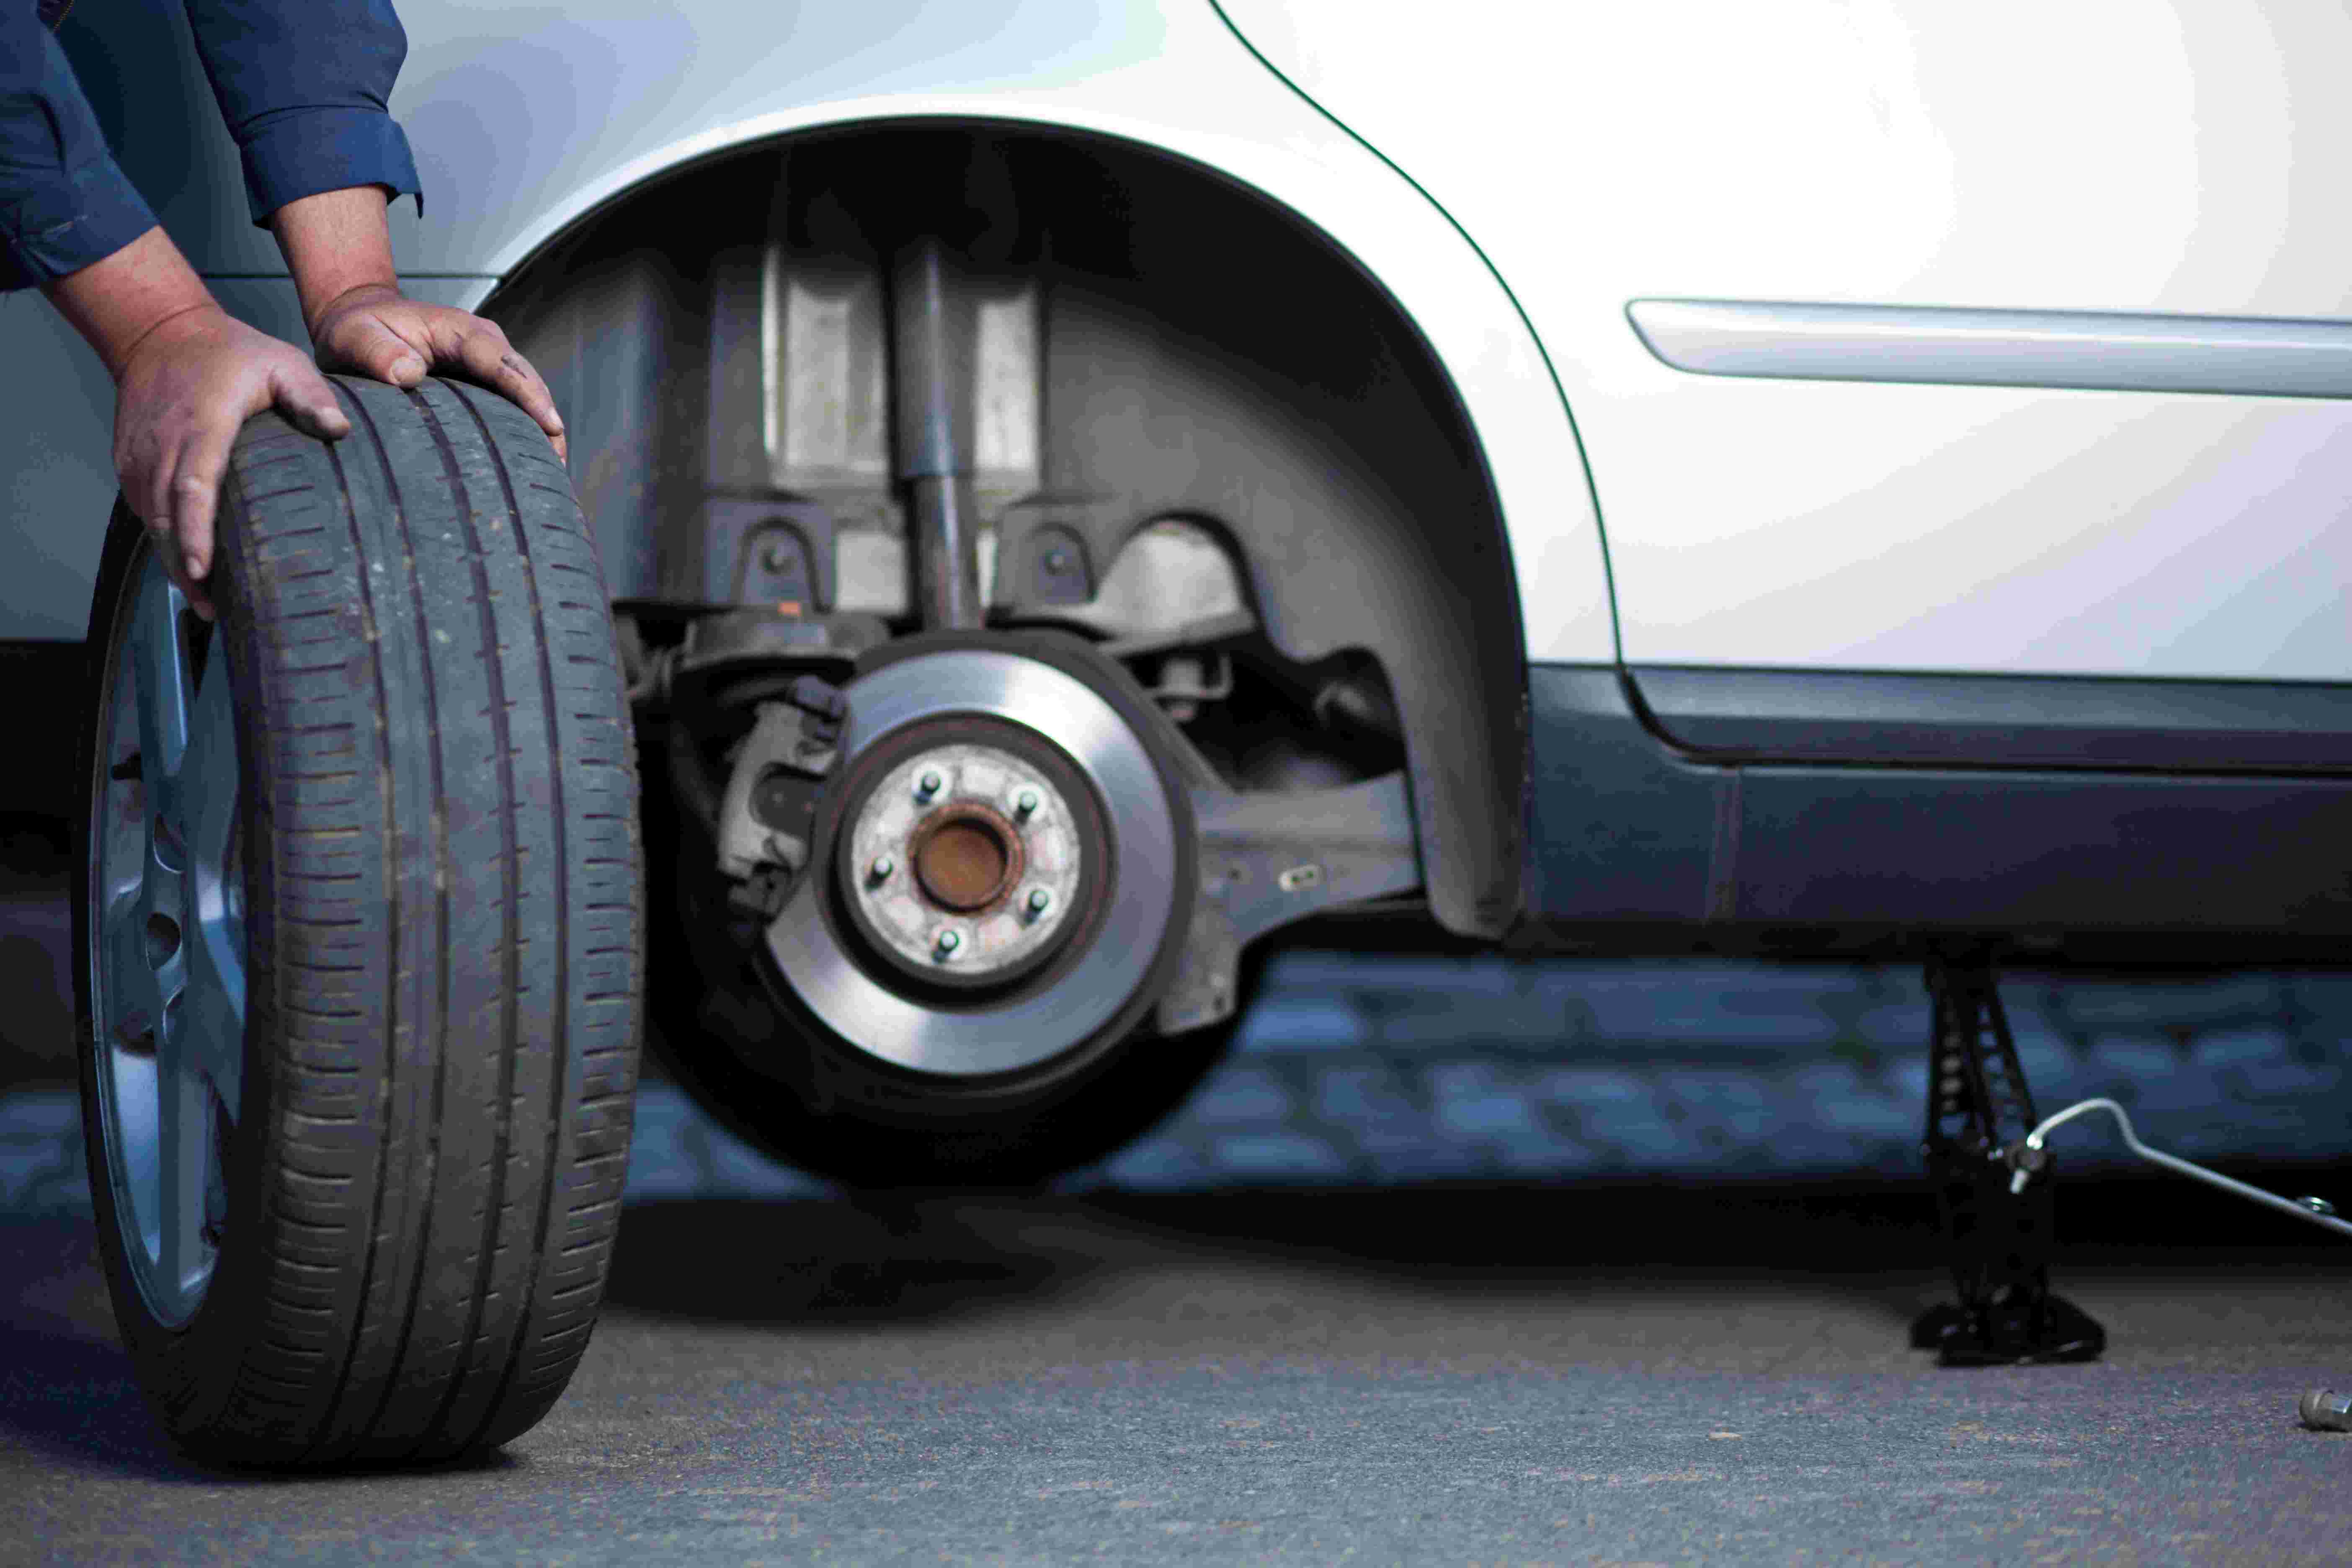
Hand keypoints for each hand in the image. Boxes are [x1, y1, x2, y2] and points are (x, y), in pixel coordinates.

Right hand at [110, 303, 353, 621]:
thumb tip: (341, 429)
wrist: (161, 332)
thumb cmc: (231, 352)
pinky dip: (162, 539)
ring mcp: (140, 454)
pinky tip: (185, 567)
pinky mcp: (129, 461)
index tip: (203, 568)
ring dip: (173, 560)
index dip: (196, 531)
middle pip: (167, 516)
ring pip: (151, 519)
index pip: (192, 487)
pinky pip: (143, 509)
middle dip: (185, 565)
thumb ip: (311, 395)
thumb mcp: (281, 362)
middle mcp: (163, 445)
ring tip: (203, 602)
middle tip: (212, 609)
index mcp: (201, 425)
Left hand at [306, 283, 566, 462]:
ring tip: (550, 475)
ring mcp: (488, 364)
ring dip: (541, 432)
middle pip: (528, 383)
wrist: (358, 319)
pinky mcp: (485, 384)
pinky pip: (513, 407)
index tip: (550, 426)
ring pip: (528, 397)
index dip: (528, 395)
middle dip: (547, 422)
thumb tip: (409, 375)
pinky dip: (524, 433)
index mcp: (460, 331)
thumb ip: (377, 352)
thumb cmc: (357, 329)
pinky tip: (527, 465)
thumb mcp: (355, 337)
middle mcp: (485, 345)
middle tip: (557, 468)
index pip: (502, 364)